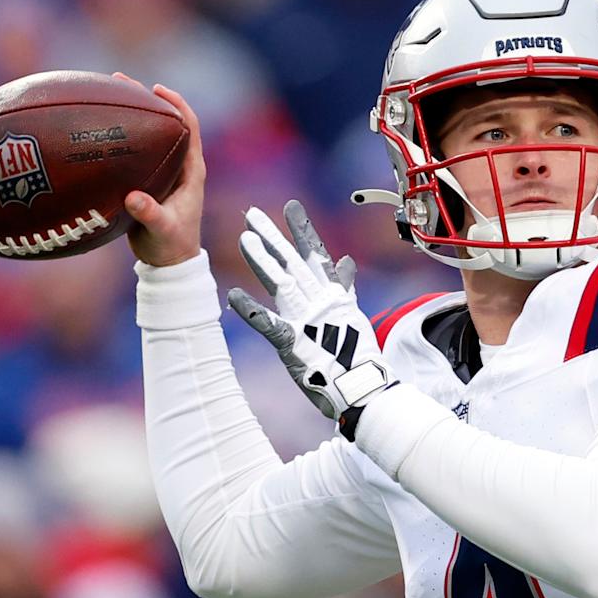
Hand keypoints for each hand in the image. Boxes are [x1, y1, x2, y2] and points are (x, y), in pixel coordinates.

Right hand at [116, 74, 204, 267]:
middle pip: (166, 123)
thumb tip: (133, 198)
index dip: (177, 104)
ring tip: (104, 93)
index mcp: (191, 171)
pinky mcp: (146, 179)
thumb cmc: (171, 247)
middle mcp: (179, 166)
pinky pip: (132, 151)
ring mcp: (162, 171)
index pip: (190, 127)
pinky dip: (117, 137)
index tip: (157, 89)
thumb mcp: (162, 231)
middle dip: (146, 100)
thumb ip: (150, 214)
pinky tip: (93, 129)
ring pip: (148, 134)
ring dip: (130, 114)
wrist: (167, 264)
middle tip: (120, 80)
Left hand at [228, 201, 394, 430]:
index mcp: (333, 298)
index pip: (316, 257)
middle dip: (273, 237)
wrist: (364, 390)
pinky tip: (234, 296)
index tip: (290, 207)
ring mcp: (307, 322)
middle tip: (252, 214)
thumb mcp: (350, 315)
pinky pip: (269, 324)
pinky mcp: (294, 344)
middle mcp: (320, 304)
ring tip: (245, 240)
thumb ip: (344, 288)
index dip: (302, 231)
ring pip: (282, 284)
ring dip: (262, 262)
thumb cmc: (355, 358)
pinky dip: (251, 310)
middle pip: (293, 263)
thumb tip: (347, 262)